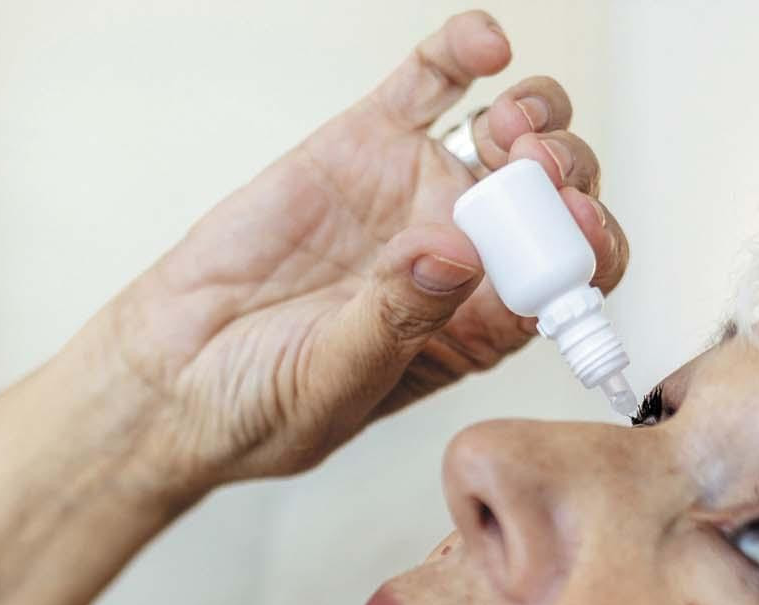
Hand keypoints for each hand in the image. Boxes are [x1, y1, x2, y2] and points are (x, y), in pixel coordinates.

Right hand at [95, 10, 628, 488]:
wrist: (172, 373)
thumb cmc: (260, 405)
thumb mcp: (331, 383)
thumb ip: (395, 323)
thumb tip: (455, 253)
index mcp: (480, 331)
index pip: (566, 283)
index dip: (587, 248)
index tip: (575, 224)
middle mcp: (467, 259)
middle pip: (554, 201)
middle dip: (565, 175)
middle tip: (537, 167)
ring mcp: (420, 194)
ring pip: (512, 136)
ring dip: (535, 117)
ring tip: (506, 128)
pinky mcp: (367, 144)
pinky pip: (432, 84)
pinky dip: (464, 52)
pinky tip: (485, 45)